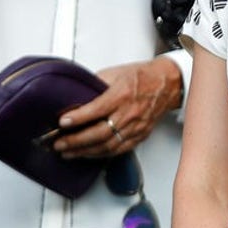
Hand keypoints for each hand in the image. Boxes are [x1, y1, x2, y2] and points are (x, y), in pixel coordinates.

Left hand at [53, 57, 182, 158]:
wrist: (168, 83)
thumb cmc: (142, 76)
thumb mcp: (115, 73)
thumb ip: (95, 85)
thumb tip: (74, 96)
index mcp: (123, 94)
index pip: (97, 109)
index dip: (78, 117)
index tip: (61, 122)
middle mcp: (130, 112)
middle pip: (100, 132)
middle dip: (76, 140)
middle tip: (59, 143)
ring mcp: (136, 126)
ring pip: (108, 145)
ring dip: (85, 151)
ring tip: (68, 152)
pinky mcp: (141, 135)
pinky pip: (119, 150)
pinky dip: (101, 154)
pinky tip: (88, 154)